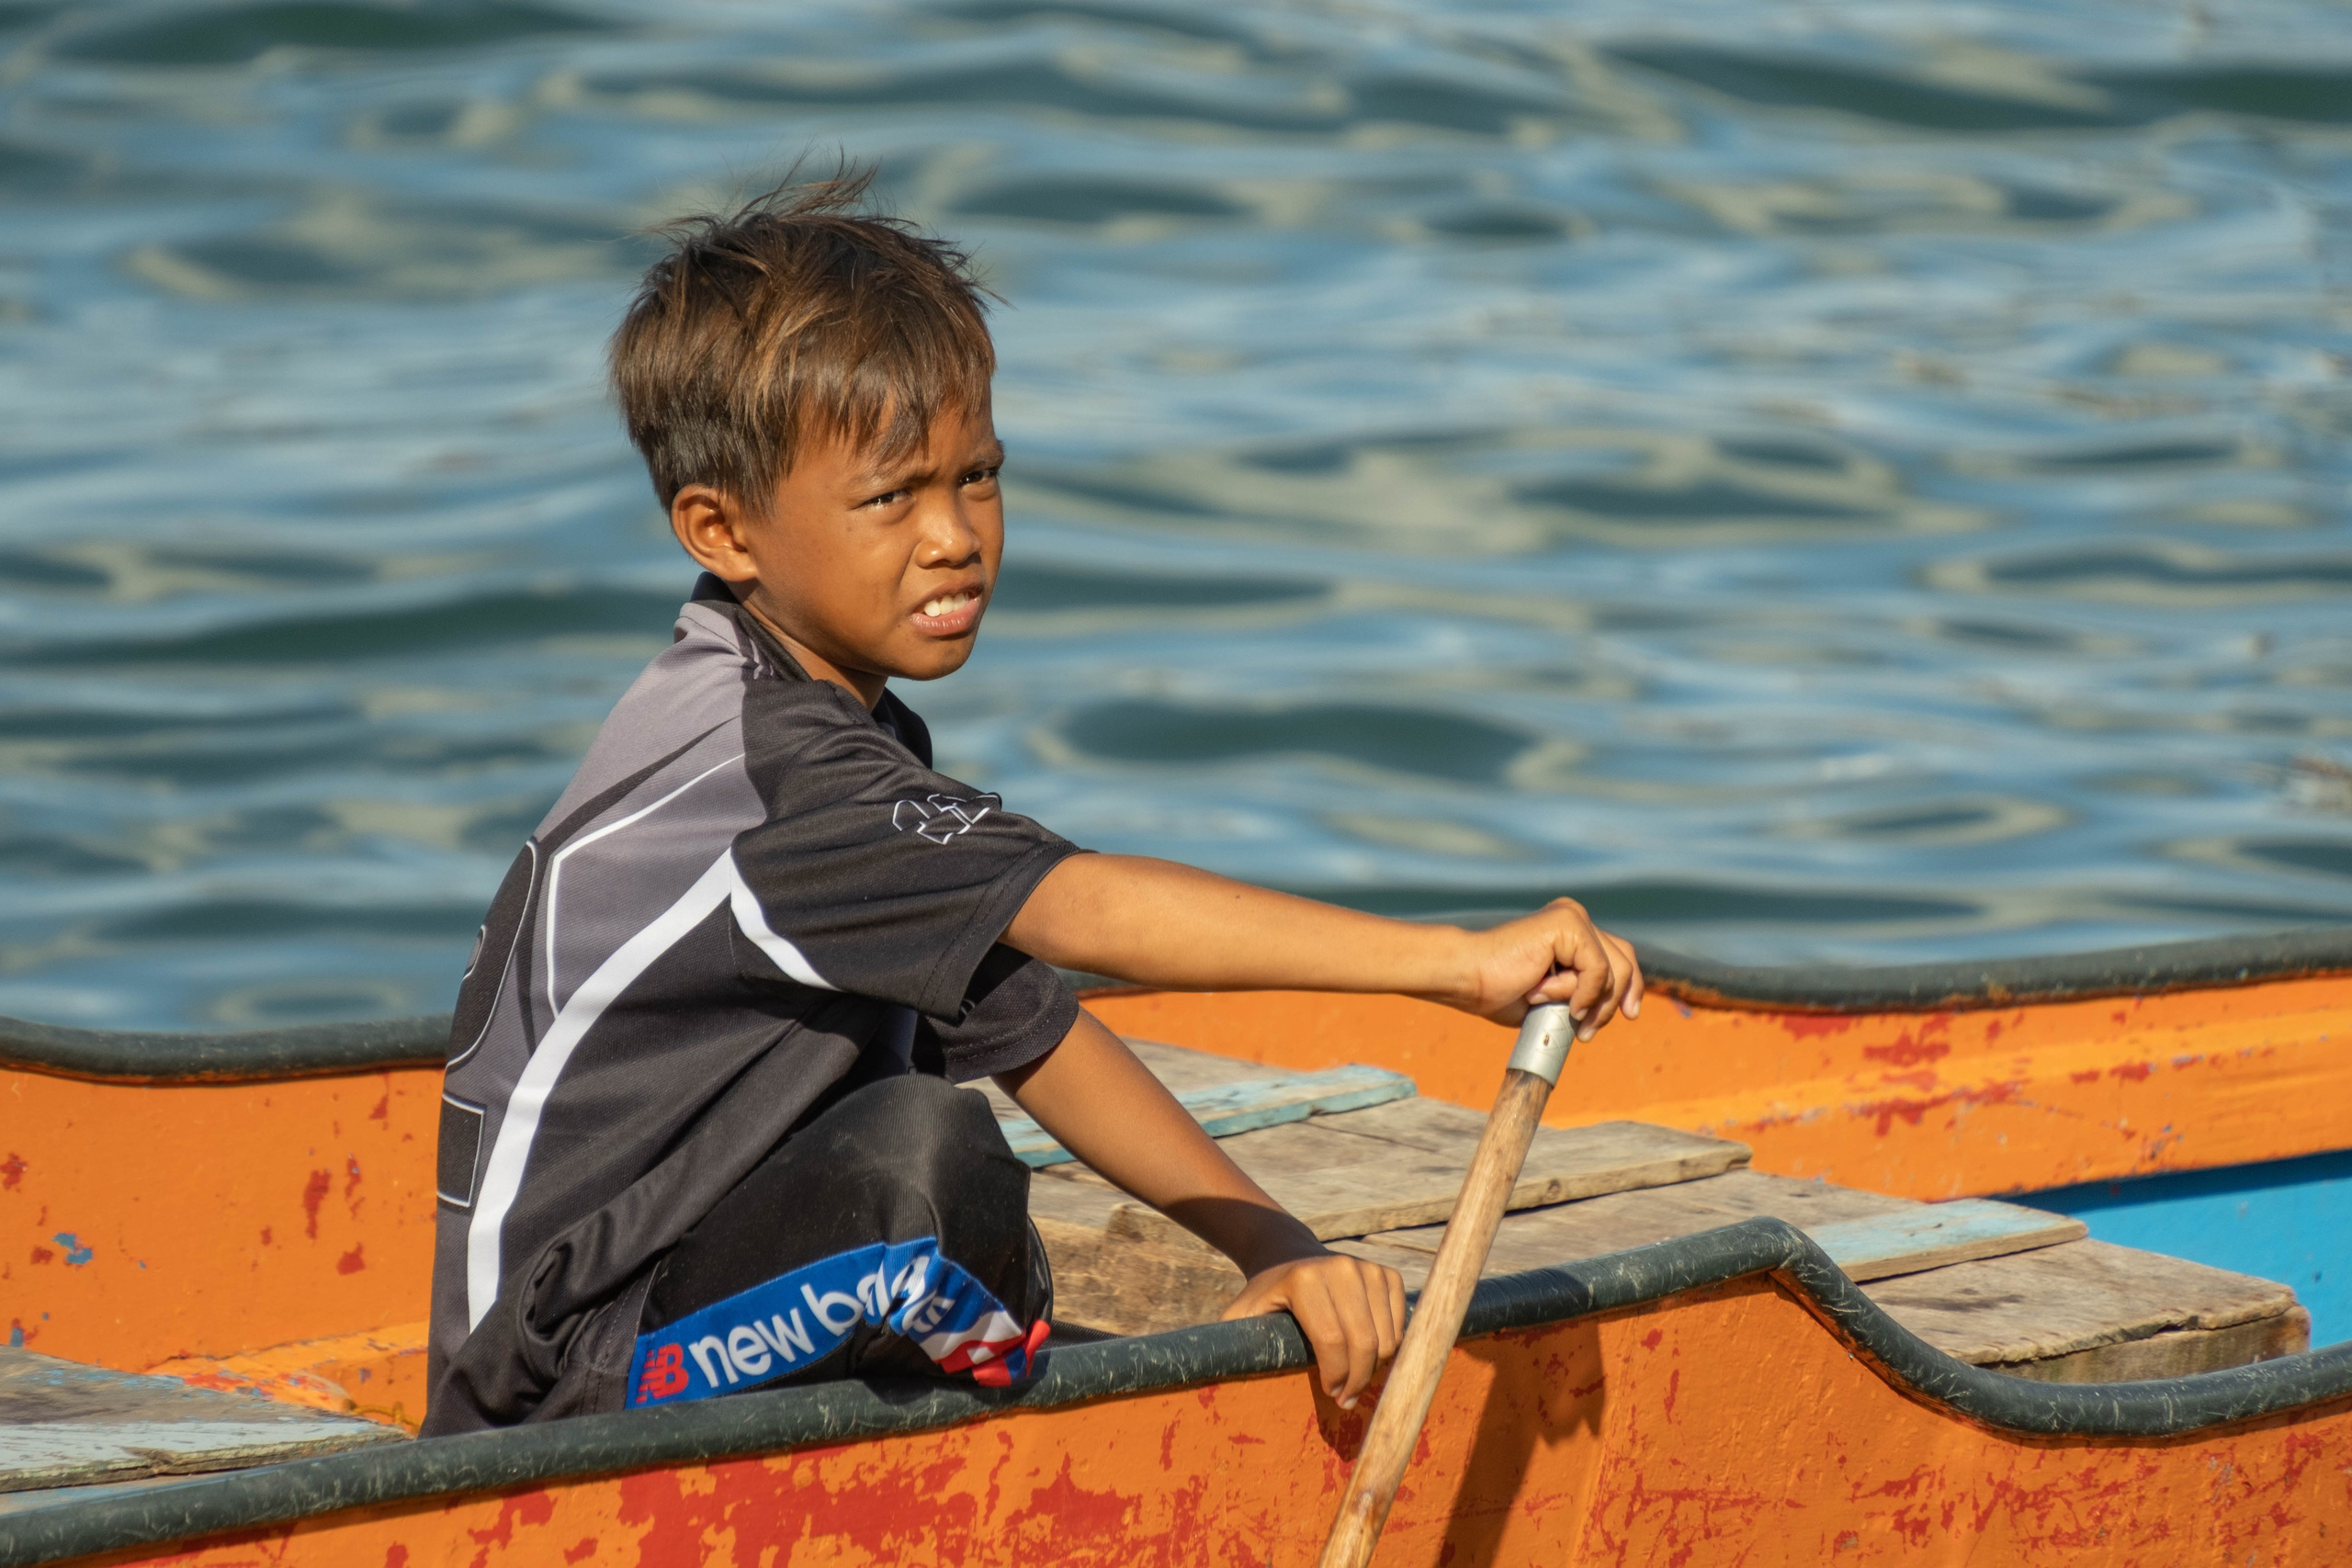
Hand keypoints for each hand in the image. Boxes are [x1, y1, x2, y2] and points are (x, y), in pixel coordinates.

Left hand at [1220, 1249, 1406, 1408]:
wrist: (1288, 1255)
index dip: (1335, 1376)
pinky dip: (1390, 1346)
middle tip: (1347, 1399)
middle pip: (1364, 1342)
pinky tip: (1368, 1354)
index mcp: (1305, 1280)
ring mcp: (1367, 1269)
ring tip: (1355, 1377)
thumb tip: (1214, 1380)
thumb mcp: (1240, 1316)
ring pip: (1388, 1337)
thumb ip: (1228, 1344)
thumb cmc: (1263, 1296)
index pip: (1331, 1341)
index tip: (1331, 1395)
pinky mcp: (1387, 1274)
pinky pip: (1401, 1324)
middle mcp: (1340, 1268)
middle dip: (1359, 1380)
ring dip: (1376, 1368)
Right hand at [1439, 898, 1642, 1037]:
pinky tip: (1560, 1002)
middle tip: (1590, 1031)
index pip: (1620, 956)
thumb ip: (1579, 993)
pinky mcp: (1567, 923)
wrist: (1468, 978)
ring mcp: (1572, 917)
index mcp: (1571, 931)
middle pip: (1624, 960)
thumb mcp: (1553, 997)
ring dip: (1591, 1002)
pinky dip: (1583, 992)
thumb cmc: (1498, 990)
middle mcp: (1574, 917)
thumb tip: (1612, 1009)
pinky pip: (1597, 968)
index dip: (1630, 987)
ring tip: (1562, 1013)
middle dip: (1615, 1001)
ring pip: (1613, 969)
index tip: (1630, 1015)